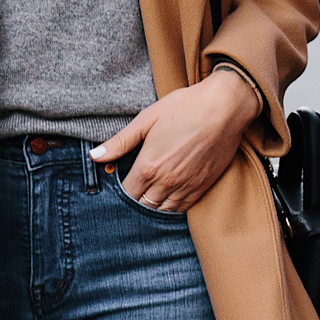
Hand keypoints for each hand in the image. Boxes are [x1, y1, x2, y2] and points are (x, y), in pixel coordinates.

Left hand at [91, 67, 261, 212]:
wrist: (225, 107)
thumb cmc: (185, 108)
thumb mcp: (146, 119)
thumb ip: (120, 142)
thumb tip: (94, 156)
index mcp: (148, 166)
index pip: (126, 194)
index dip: (120, 191)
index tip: (120, 183)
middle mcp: (166, 182)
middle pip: (142, 206)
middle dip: (134, 201)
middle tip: (133, 191)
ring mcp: (185, 187)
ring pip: (161, 211)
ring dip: (152, 207)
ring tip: (148, 196)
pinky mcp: (201, 188)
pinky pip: (181, 209)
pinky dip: (170, 208)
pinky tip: (166, 198)